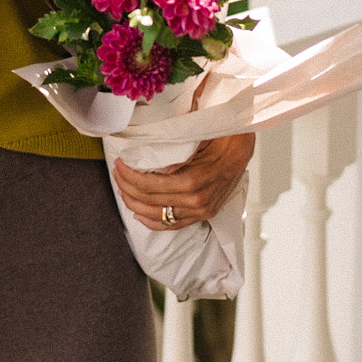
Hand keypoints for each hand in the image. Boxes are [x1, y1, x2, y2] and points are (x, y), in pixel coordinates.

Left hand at [112, 132, 254, 232]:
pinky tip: (139, 215)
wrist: (245, 145)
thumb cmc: (222, 136)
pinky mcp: (204, 214)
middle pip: (150, 200)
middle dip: (127, 187)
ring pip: (159, 216)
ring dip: (136, 204)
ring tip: (123, 190)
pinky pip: (174, 225)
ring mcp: (201, 210)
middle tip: (117, 172)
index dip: (129, 176)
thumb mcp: (198, 136)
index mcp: (193, 181)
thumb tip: (156, 167)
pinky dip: (154, 222)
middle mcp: (196, 201)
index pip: (150, 185)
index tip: (119, 163)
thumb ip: (176, 152)